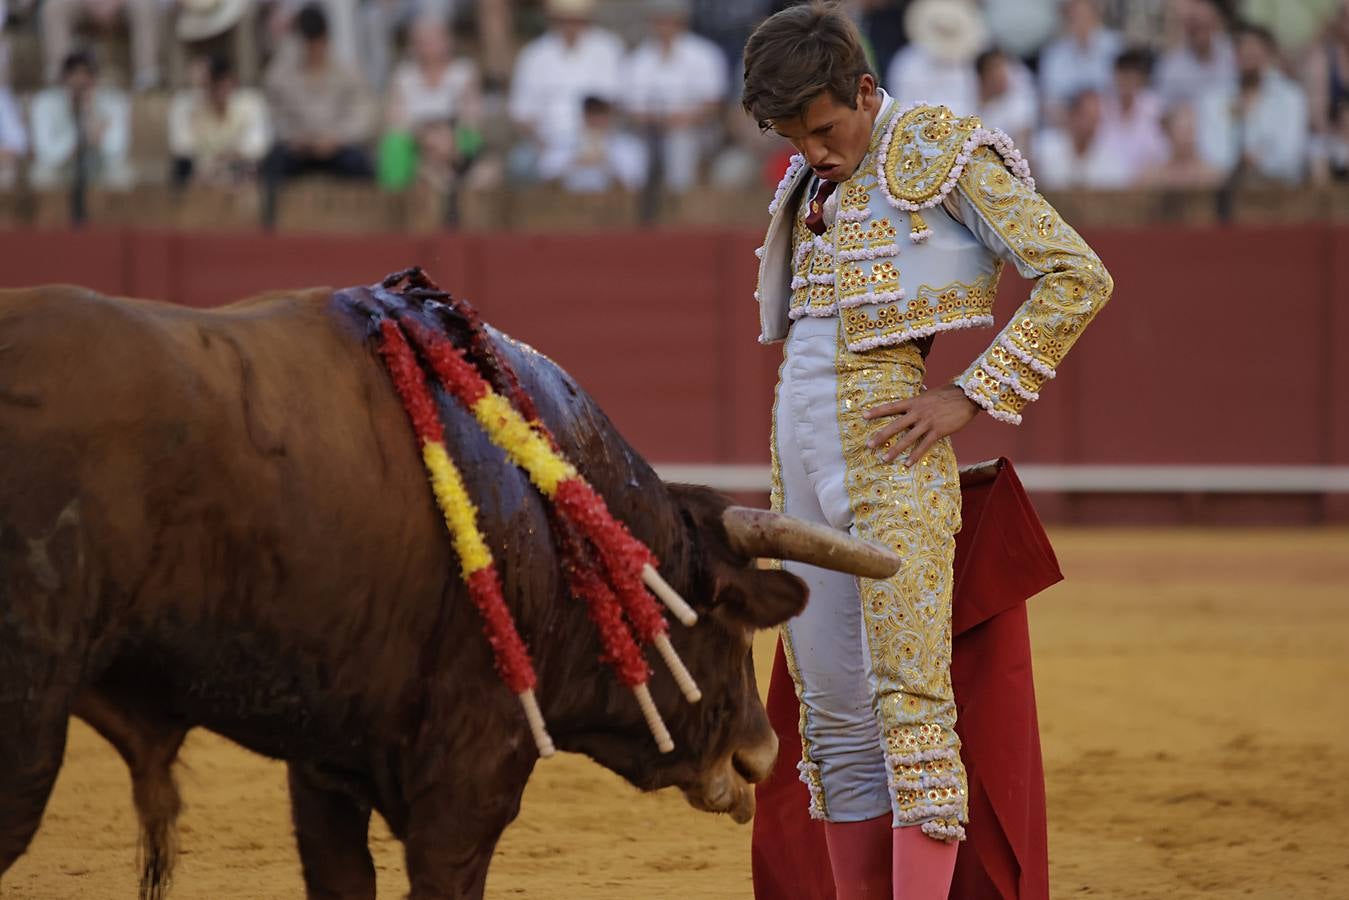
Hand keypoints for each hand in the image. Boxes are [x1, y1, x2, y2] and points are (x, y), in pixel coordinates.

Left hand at [862, 384, 979, 464]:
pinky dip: (915, 455)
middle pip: (895, 425)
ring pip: (907, 438)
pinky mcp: (938, 431)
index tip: (863, 415)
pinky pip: (924, 445)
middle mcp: (918, 412)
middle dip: (881, 436)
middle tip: (868, 445)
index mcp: (914, 402)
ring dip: (895, 450)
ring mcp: (927, 422)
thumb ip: (919, 401)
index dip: (877, 411)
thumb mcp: (929, 395)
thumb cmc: (949, 394)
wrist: (967, 396)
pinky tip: (907, 463)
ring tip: (884, 459)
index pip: (892, 406)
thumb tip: (911, 402)